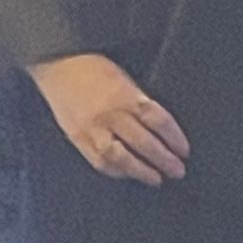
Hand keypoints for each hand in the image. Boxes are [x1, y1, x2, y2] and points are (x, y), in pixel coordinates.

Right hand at [27, 53, 190, 185]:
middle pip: (144, 142)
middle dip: (164, 159)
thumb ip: (138, 100)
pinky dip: (116, 171)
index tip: (184, 150)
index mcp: (125, 95)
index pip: (158, 120)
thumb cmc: (93, 67)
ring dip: (141, 171)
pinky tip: (127, 174)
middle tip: (178, 170)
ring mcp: (92, 129)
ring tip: (156, 179)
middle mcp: (110, 114)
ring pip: (121, 157)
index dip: (174, 137)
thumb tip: (159, 127)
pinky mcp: (78, 138)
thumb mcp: (123, 77)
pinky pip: (99, 161)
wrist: (58, 64)